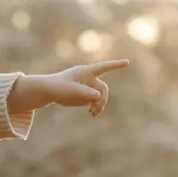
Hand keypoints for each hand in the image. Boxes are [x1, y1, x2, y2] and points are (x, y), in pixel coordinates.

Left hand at [7, 59, 128, 117]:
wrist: (49, 91)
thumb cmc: (58, 87)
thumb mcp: (71, 90)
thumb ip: (85, 92)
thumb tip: (99, 96)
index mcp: (86, 72)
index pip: (104, 67)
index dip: (116, 65)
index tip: (127, 62)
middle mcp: (90, 78)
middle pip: (103, 89)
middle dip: (102, 99)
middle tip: (96, 110)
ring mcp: (89, 87)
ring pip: (101, 96)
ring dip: (99, 105)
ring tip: (93, 114)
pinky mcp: (86, 95)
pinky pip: (95, 102)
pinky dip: (95, 108)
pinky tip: (91, 113)